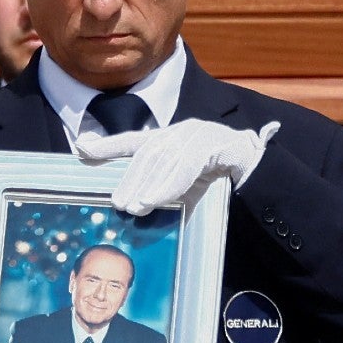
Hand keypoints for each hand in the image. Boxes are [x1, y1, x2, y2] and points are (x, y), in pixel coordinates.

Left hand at [76, 118, 281, 215]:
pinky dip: (170, 185)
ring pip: (167, 159)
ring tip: (134, 206)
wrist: (262, 169)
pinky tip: (157, 200)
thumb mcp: (187, 188)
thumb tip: (135, 212)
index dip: (107, 145)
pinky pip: (189, 165)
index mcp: (172, 138)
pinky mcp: (218, 143)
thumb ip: (164, 194)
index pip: (134, 141)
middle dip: (131, 178)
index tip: (80, 148)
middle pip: (148, 153)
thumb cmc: (219, 178)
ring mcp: (200, 133)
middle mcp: (182, 131)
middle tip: (118, 203)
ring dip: (148, 185)